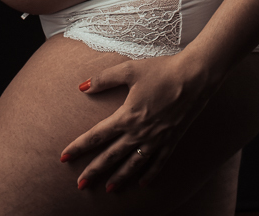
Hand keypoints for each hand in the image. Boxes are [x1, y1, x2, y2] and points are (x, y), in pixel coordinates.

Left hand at [59, 55, 211, 192]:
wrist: (194, 78)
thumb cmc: (161, 70)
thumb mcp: (129, 69)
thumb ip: (104, 79)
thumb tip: (82, 86)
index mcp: (127, 116)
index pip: (97, 135)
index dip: (79, 147)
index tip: (64, 157)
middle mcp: (140, 133)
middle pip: (112, 156)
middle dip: (94, 171)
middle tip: (80, 184)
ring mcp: (156, 140)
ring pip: (133, 165)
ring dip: (119, 178)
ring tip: (108, 189)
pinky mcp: (171, 141)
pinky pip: (158, 163)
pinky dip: (150, 175)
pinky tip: (143, 184)